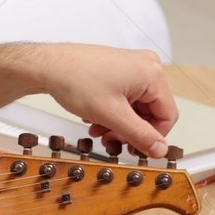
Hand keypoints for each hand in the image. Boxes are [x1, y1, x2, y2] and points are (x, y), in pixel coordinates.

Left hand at [39, 45, 176, 156]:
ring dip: (118, 122)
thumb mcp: (111, 115)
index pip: (167, 115)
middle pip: (151, 111)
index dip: (152, 137)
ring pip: (136, 106)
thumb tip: (159, 149)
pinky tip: (95, 117)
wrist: (47, 66)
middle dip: (129, 129)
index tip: (137, 149)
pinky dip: (112, 111)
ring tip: (99, 128)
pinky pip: (125, 97)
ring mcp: (132, 66)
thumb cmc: (73, 79)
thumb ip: (139, 135)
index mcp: (152, 74)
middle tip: (111, 139)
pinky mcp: (119, 68)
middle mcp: (146, 66)